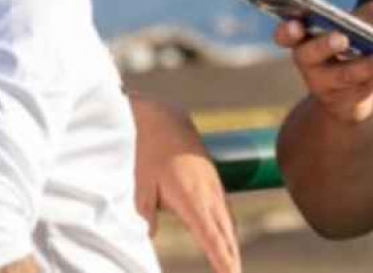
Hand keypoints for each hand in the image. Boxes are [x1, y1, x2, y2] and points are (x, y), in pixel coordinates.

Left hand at [130, 97, 241, 272]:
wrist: (161, 116)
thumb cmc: (147, 150)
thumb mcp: (139, 185)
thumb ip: (144, 216)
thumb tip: (147, 238)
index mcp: (192, 196)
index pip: (211, 236)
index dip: (221, 259)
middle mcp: (208, 192)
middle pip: (226, 233)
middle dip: (231, 258)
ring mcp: (213, 184)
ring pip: (228, 221)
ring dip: (232, 245)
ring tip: (233, 267)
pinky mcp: (211, 179)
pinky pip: (225, 210)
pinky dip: (228, 229)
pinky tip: (227, 239)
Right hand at [273, 0, 372, 124]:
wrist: (352, 89)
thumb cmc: (352, 42)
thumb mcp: (356, 23)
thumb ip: (367, 16)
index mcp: (302, 40)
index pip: (286, 36)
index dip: (286, 31)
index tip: (294, 25)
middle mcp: (310, 66)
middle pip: (311, 57)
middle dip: (324, 46)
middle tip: (341, 37)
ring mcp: (329, 88)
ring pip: (348, 76)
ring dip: (370, 65)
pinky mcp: (352, 103)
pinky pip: (372, 85)